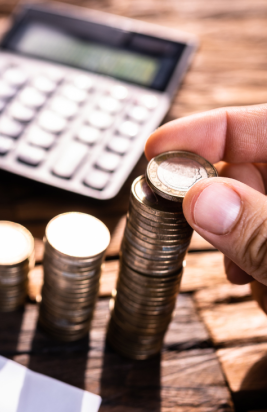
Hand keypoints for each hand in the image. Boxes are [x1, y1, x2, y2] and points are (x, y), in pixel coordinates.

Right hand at [145, 103, 266, 313]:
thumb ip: (262, 232)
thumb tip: (200, 199)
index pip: (261, 124)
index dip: (205, 130)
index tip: (156, 148)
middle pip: (246, 170)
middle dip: (219, 203)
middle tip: (200, 229)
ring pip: (247, 212)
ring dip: (238, 244)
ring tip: (250, 277)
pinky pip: (257, 243)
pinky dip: (252, 266)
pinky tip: (263, 287)